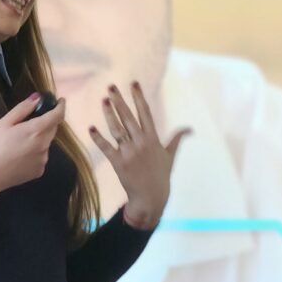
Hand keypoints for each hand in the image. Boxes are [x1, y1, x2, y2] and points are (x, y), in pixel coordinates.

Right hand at [0, 93, 65, 208]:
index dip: (61, 107)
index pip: (57, 116)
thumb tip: (37, 98)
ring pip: (46, 143)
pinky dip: (35, 153)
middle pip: (52, 129)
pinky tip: (19, 156)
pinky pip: (41, 157)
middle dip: (46, 123)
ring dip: (39, 139)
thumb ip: (23, 109)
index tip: (61, 101)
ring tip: (18, 143)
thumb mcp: (4, 123)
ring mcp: (43, 159)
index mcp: (36, 130)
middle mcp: (44, 145)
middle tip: (29, 123)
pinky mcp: (40, 170)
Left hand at [88, 81, 190, 228]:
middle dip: (119, 101)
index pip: (145, 113)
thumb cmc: (161, 175)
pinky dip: (98, 138)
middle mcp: (141, 143)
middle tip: (111, 87)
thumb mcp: (170, 155)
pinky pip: (106, 148)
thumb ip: (177, 139)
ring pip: (117, 129)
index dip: (139, 97)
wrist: (151, 197)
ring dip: (109, 114)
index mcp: (153, 138)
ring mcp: (129, 153)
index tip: (134, 84)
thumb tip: (190, 129)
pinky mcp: (118, 163)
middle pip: (128, 117)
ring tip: (103, 101)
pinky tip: (91, 128)